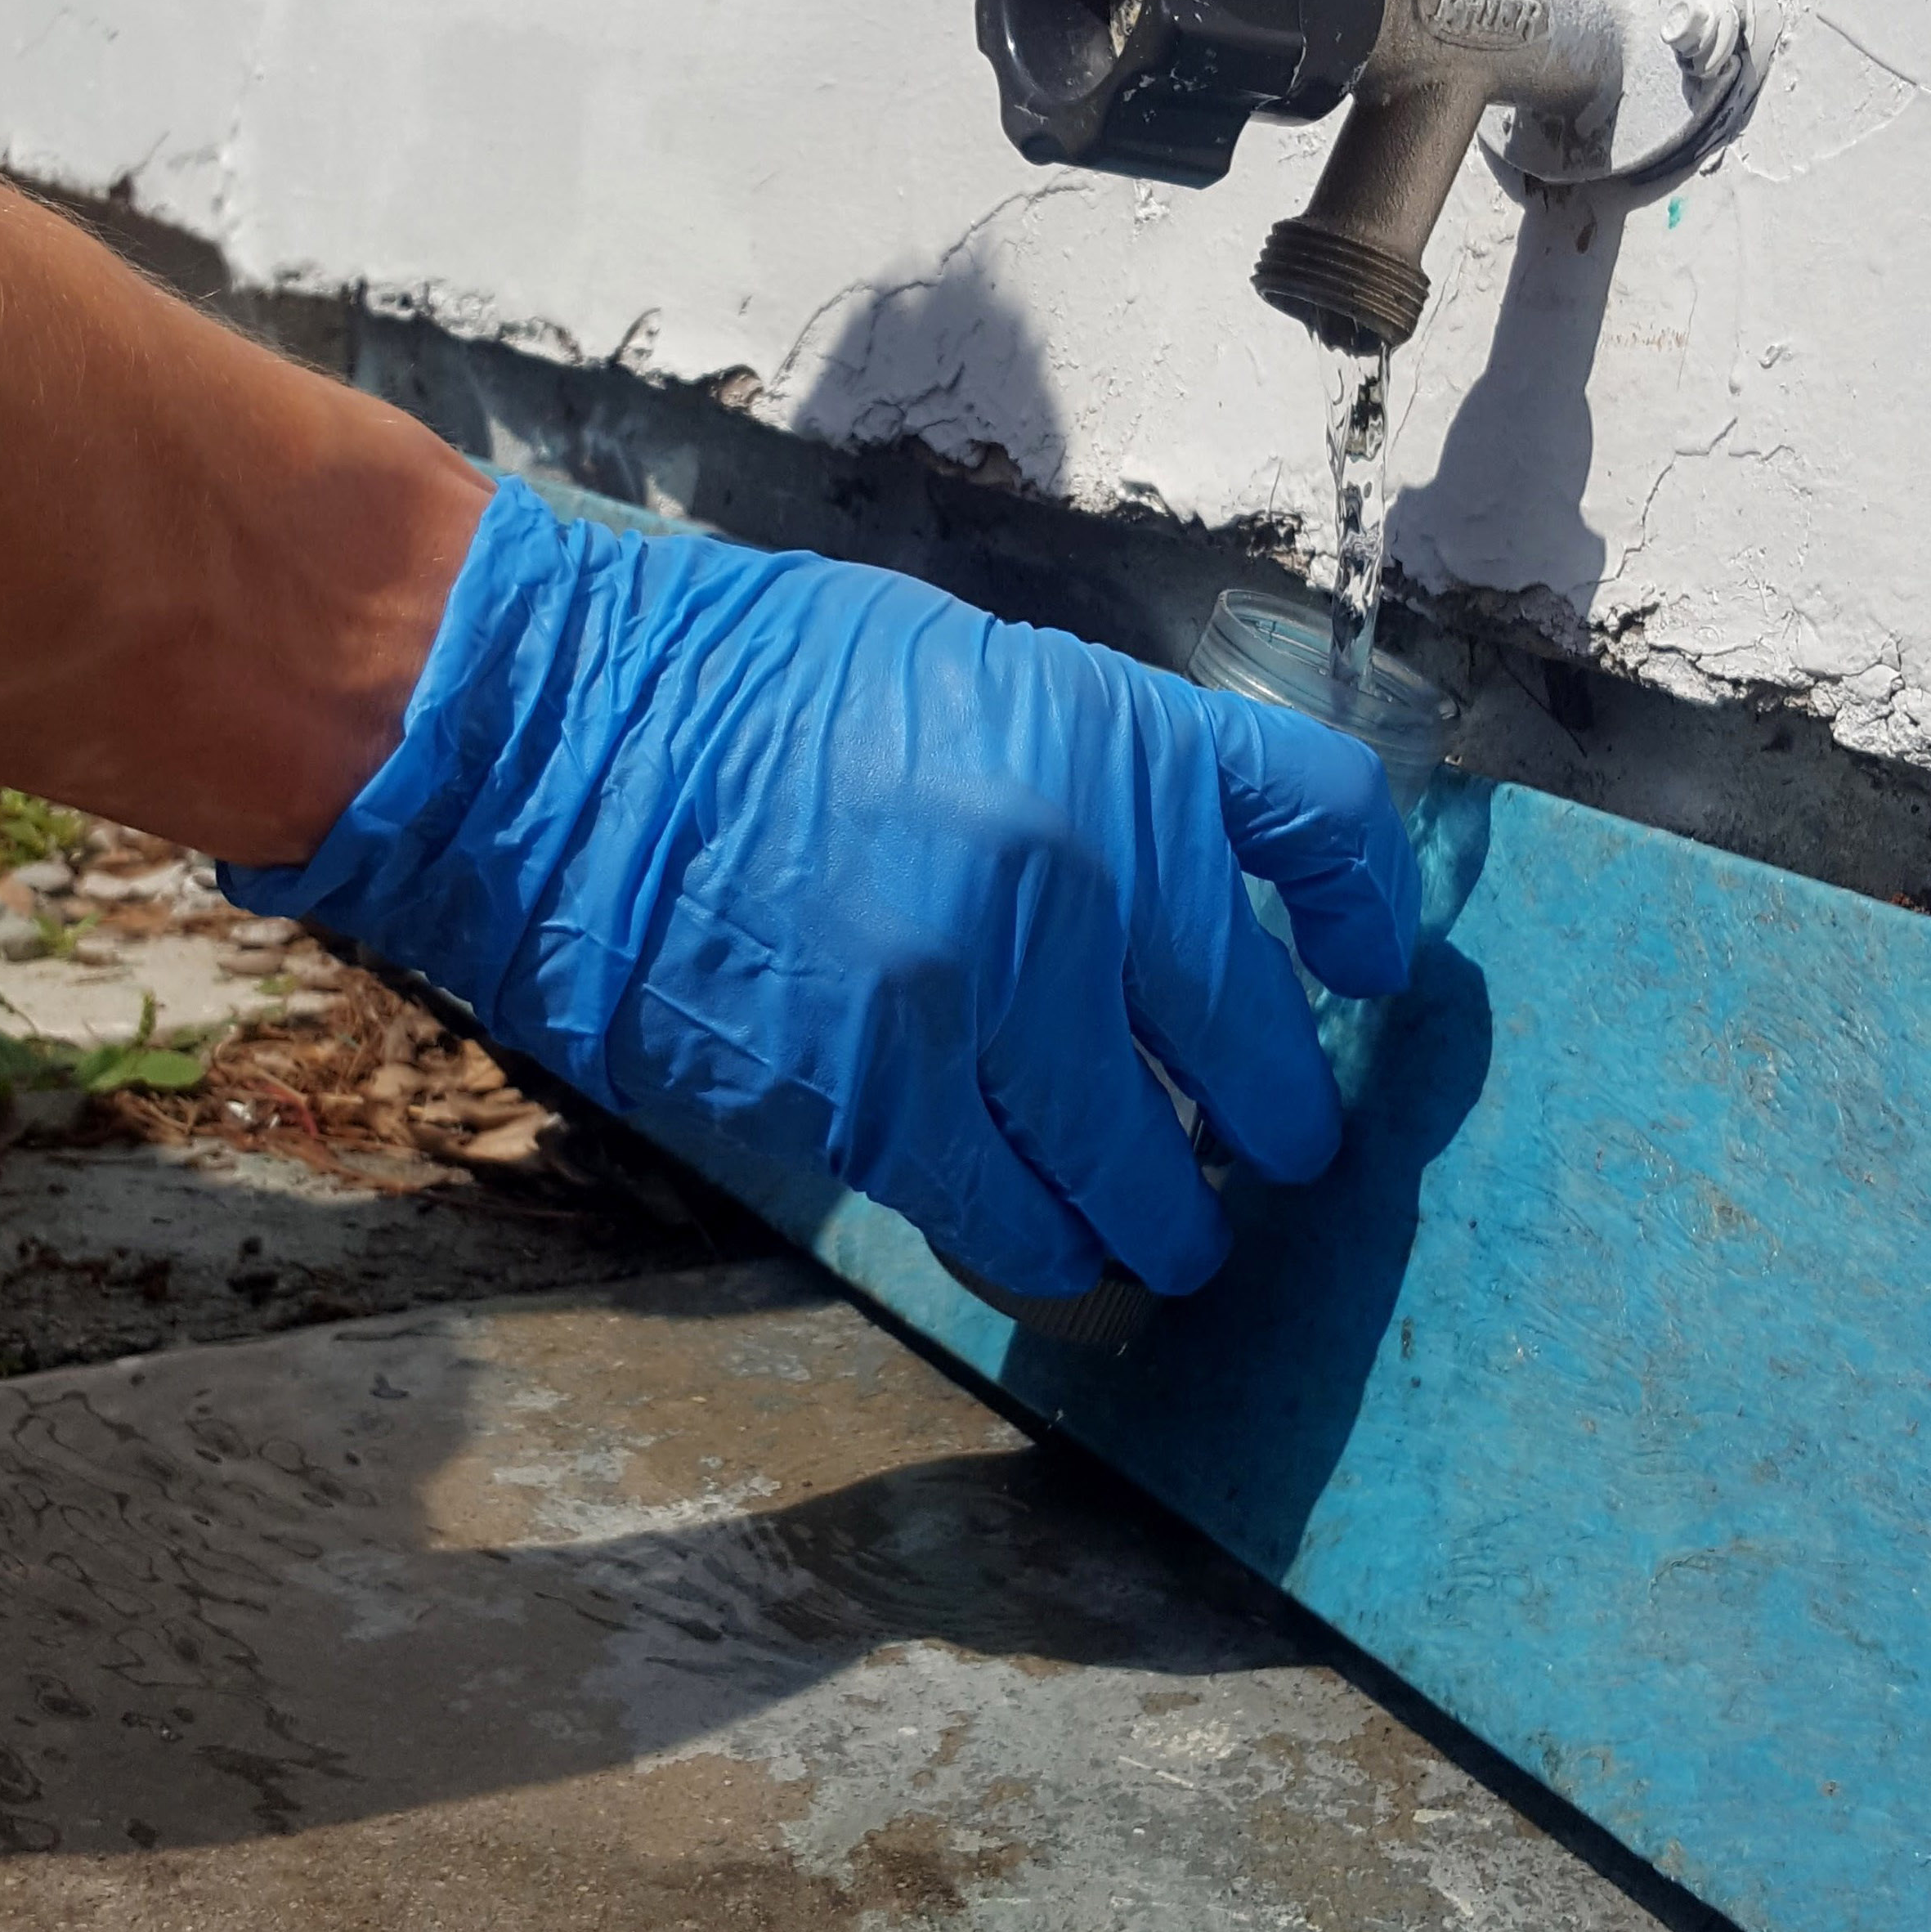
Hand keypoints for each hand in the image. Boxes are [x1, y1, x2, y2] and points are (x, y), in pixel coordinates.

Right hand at [224, 484, 1418, 1297]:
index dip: (1368, 908)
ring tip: (1169, 1243)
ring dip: (1166, 1223)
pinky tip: (1053, 1258)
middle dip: (1276, 1125)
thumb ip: (1091, 776)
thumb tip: (1177, 897)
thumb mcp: (966, 673)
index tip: (1367, 973)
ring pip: (1139, 1168)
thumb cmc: (747, 683)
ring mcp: (986, 992)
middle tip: (1273, 1159)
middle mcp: (1082, 861)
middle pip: (1250, 1044)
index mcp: (1113, 730)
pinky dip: (1045, 1251)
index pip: (1322, 818)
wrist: (562, 740)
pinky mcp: (883, 1102)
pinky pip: (1010, 1216)